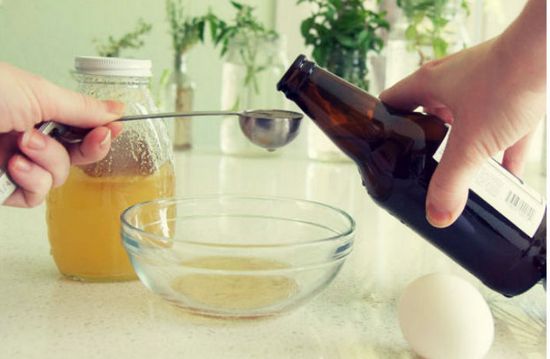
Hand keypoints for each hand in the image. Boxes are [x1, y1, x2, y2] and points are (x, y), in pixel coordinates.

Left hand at [0, 62, 124, 207]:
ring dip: (47, 162)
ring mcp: (15, 163)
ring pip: (57, 178)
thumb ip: (82, 108)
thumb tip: (117, 110)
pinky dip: (30, 183)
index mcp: (37, 110)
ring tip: (22, 145)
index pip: (81, 129)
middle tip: (92, 138)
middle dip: (85, 148)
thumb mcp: (40, 94)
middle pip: (76, 157)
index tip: (113, 130)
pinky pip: (34, 197)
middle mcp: (28, 137)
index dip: (100, 132)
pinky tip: (13, 166)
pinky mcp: (2, 186)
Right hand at [380, 0, 545, 227]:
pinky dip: (501, 148)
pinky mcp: (512, 89)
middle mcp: (451, 80)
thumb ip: (451, 182)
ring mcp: (482, 83)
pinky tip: (506, 173)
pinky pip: (501, 125)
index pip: (392, 102)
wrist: (549, 53)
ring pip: (464, 119)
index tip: (382, 147)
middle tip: (420, 164)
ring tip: (462, 172)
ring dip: (463, 144)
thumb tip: (437, 214)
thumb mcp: (470, 143)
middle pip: (427, 112)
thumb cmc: (506, 81)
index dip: (383, 124)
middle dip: (425, 140)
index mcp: (429, 85)